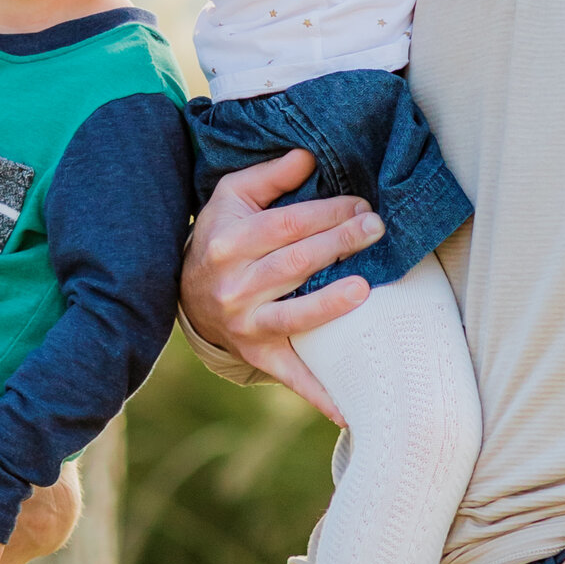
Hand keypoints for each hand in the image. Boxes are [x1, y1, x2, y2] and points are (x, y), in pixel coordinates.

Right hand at [177, 147, 376, 418]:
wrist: (188, 294)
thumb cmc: (222, 235)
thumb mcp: (233, 196)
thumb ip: (270, 175)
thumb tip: (308, 156)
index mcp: (228, 242)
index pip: (286, 224)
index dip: (327, 213)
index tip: (362, 206)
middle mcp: (234, 286)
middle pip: (295, 264)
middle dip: (340, 243)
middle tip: (376, 229)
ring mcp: (245, 324)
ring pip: (294, 315)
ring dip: (332, 303)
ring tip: (366, 288)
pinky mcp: (257, 354)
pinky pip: (291, 375)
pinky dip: (320, 393)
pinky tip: (351, 408)